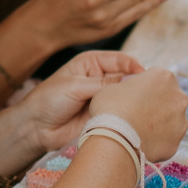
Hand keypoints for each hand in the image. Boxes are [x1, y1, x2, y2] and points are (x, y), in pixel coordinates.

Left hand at [13, 51, 146, 154]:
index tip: (144, 74)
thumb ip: (103, 83)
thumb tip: (131, 79)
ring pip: (125, 95)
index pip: (119, 60)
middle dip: (136, 83)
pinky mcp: (104, 114)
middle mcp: (100, 78)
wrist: (37, 128)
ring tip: (145, 105)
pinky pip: (120, 112)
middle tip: (150, 91)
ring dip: (133, 99)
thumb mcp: (75, 86)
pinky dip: (128, 113)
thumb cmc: (50, 100)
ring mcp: (103, 97)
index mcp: (91, 62)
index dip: (133, 66)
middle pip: (126, 77)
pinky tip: (136, 116)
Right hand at [88, 68, 187, 162]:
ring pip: (171, 120)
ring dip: (159, 123)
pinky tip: (143, 142)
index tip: (134, 96)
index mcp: (164, 76)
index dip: (144, 87)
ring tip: (139, 130)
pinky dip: (158, 140)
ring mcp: (181, 120)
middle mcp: (178, 96)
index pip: (157, 78)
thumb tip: (130, 93)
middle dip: (157, 104)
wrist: (115, 139)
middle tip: (137, 113)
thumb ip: (129, 86)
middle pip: (169, 98)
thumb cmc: (111, 109)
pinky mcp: (177, 141)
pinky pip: (168, 139)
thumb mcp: (114, 86)